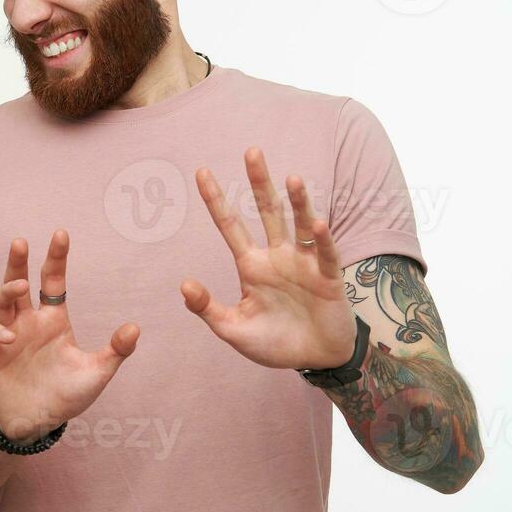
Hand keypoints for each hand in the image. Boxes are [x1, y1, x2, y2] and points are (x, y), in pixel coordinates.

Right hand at [0, 231, 138, 441]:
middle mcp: (28, 321)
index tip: (61, 234)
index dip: (56, 258)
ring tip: (19, 286)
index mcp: (53, 320)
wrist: (36, 425)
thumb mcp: (96, 374)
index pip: (53, 282)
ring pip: (0, 300)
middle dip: (18, 261)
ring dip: (7, 289)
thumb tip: (135, 327)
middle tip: (22, 241)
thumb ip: (116, 351)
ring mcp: (6, 334)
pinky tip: (8, 336)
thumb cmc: (65, 397)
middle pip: (19, 282)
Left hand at [180, 147, 355, 369]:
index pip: (230, 225)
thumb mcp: (234, 330)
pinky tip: (318, 223)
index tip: (201, 171)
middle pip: (267, 211)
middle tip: (251, 151)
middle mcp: (277, 256)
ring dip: (298, 202)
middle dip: (259, 183)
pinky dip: (322, 239)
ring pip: (300, 224)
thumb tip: (184, 284)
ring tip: (292, 178)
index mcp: (251, 265)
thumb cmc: (274, 342)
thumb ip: (208, 309)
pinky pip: (324, 253)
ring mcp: (303, 263)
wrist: (315, 359)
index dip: (216, 199)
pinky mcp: (328, 277)